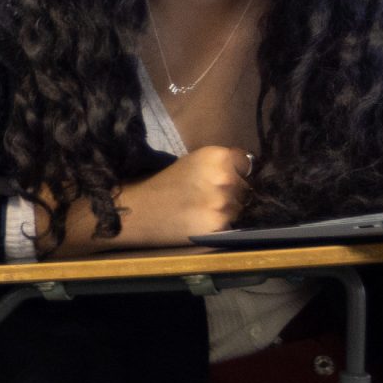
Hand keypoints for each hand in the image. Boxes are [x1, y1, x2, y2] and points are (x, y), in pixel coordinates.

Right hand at [108, 147, 250, 245]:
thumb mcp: (192, 163)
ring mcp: (223, 203)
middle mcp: (224, 177)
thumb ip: (218, 166)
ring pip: (240, 208)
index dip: (236, 172)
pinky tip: (201, 222)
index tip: (225, 179)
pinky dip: (220, 225)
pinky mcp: (218, 225)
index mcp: (216, 156)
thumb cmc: (161, 184)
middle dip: (233, 193)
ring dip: (227, 211)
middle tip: (208, 198)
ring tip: (202, 211)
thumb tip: (243, 173)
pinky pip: (231, 225)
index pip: (245, 163)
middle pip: (246, 187)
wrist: (136, 210)